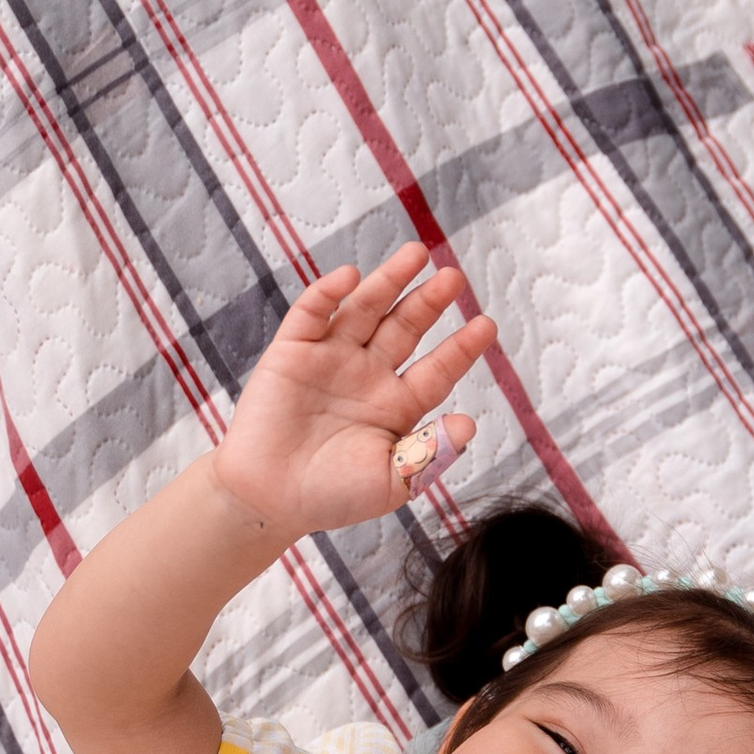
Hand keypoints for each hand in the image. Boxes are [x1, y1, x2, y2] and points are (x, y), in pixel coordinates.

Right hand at [207, 243, 494, 542]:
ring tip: (416, 255)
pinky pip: (313, 314)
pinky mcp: (292, 352)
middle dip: (429, 301)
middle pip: (406, 327)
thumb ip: (429, 454)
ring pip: (366, 309)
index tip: (486, 324)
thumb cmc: (330, 495)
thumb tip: (469, 424)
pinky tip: (350, 276)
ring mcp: (330, 359)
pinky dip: (329, 292)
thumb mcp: (390, 483)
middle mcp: (368, 375)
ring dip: (389, 281)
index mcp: (397, 405)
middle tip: (453, 276)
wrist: (268, 499)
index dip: (461, 347)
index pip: (438, 369)